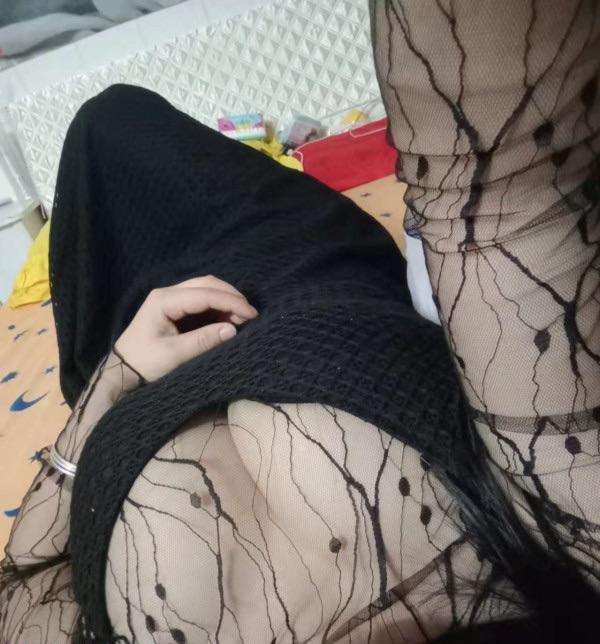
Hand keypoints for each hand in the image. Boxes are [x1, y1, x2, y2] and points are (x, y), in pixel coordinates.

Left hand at [114, 276, 257, 381]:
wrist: (122, 371)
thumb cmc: (144, 363)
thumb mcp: (174, 355)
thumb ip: (203, 340)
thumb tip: (232, 329)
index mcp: (164, 300)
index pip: (205, 294)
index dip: (231, 302)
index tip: (252, 315)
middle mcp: (167, 293)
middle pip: (207, 284)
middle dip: (231, 296)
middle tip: (250, 315)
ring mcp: (170, 299)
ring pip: (205, 289)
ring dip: (225, 300)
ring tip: (242, 318)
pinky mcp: (175, 308)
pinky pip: (201, 300)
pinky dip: (218, 306)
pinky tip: (228, 319)